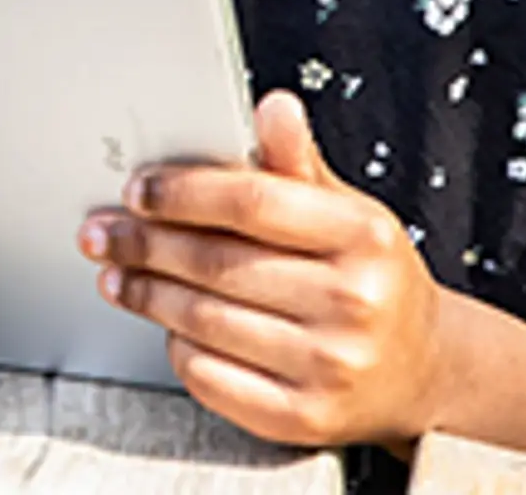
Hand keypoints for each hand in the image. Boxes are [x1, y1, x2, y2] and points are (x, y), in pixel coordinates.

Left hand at [83, 90, 450, 451]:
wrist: (421, 371)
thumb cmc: (372, 281)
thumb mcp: (350, 213)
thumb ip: (298, 165)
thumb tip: (273, 107)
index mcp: (364, 235)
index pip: (251, 200)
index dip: (182, 192)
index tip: (138, 190)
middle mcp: (354, 302)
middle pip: (218, 263)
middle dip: (146, 244)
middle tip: (105, 233)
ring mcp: (331, 365)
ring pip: (205, 320)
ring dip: (147, 294)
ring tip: (118, 276)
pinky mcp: (304, 418)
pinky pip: (211, 377)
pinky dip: (178, 347)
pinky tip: (167, 326)